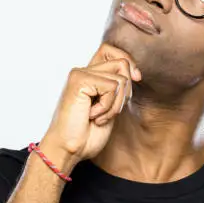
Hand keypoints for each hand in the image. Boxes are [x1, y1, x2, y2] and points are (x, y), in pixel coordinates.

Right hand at [41, 43, 141, 162]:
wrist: (67, 150)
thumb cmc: (86, 134)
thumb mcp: (111, 108)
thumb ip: (119, 88)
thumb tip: (136, 73)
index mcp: (90, 75)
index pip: (113, 51)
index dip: (128, 61)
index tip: (135, 79)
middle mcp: (83, 70)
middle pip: (122, 63)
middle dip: (126, 91)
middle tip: (111, 111)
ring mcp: (80, 74)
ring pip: (121, 78)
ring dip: (116, 104)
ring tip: (99, 117)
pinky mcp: (79, 80)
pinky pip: (112, 87)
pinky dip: (108, 107)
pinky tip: (93, 116)